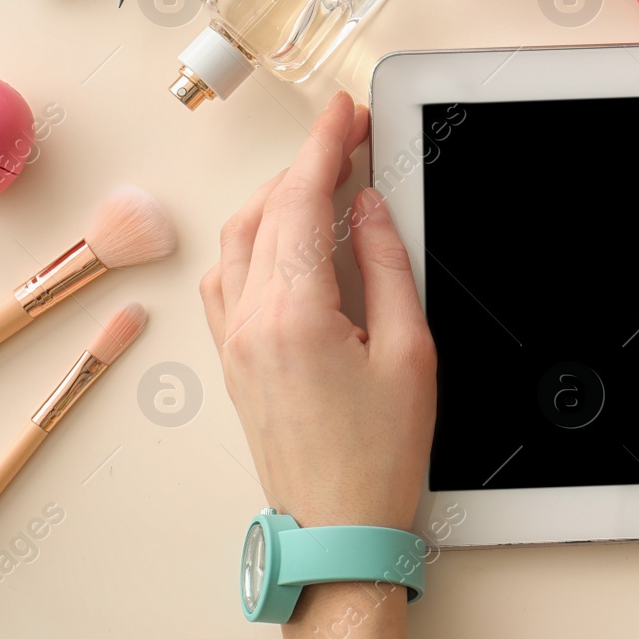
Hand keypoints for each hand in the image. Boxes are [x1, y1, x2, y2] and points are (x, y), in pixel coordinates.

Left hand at [200, 92, 436, 531]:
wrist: (338, 527)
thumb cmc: (378, 456)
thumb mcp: (410, 352)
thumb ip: (386, 267)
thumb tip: (370, 208)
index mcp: (294, 316)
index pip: (300, 203)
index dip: (325, 146)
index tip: (345, 112)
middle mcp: (250, 322)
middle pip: (264, 212)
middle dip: (304, 164)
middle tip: (349, 138)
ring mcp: (234, 342)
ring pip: (238, 240)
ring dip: (276, 198)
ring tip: (323, 179)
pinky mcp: (234, 360)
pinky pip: (228, 278)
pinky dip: (255, 239)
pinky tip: (285, 236)